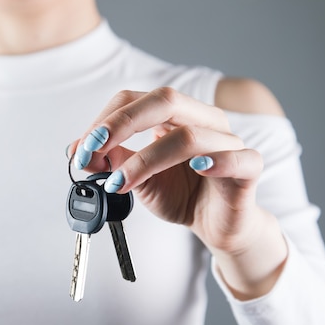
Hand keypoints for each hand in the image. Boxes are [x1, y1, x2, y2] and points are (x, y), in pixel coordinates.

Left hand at [69, 87, 286, 298]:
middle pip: (165, 100)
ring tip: (120, 183)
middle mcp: (203, 119)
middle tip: (94, 148)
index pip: (136, 100)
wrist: (214, 225)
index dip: (106, 120)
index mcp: (175, 115)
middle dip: (122, 123)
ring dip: (146, 159)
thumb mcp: (136, 178)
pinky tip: (196, 169)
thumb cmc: (180, 194)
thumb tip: (77, 151)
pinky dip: (216, 162)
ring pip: (189, 135)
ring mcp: (228, 141)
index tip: (84, 148)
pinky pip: (237, 158)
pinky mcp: (248, 168)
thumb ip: (111, 161)